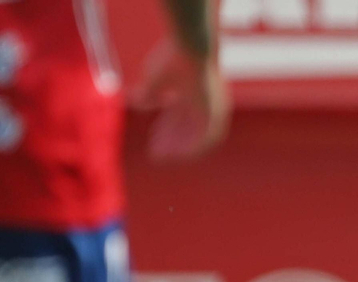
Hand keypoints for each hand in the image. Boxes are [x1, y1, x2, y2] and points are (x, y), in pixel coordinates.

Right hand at [132, 39, 230, 160]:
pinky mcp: (216, 113)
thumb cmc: (173, 57)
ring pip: (196, 135)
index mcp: (192, 91)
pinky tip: (177, 155)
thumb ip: (149, 92)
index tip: (152, 139)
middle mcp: (204, 102)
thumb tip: (141, 105)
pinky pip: (205, 139)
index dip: (165, 129)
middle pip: (186, 128)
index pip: (179, 117)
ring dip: (180, 148)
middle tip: (155, 153)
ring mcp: (212, 108)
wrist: (192, 49)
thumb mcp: (154, 78)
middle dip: (170, 141)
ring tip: (163, 156)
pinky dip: (192, 147)